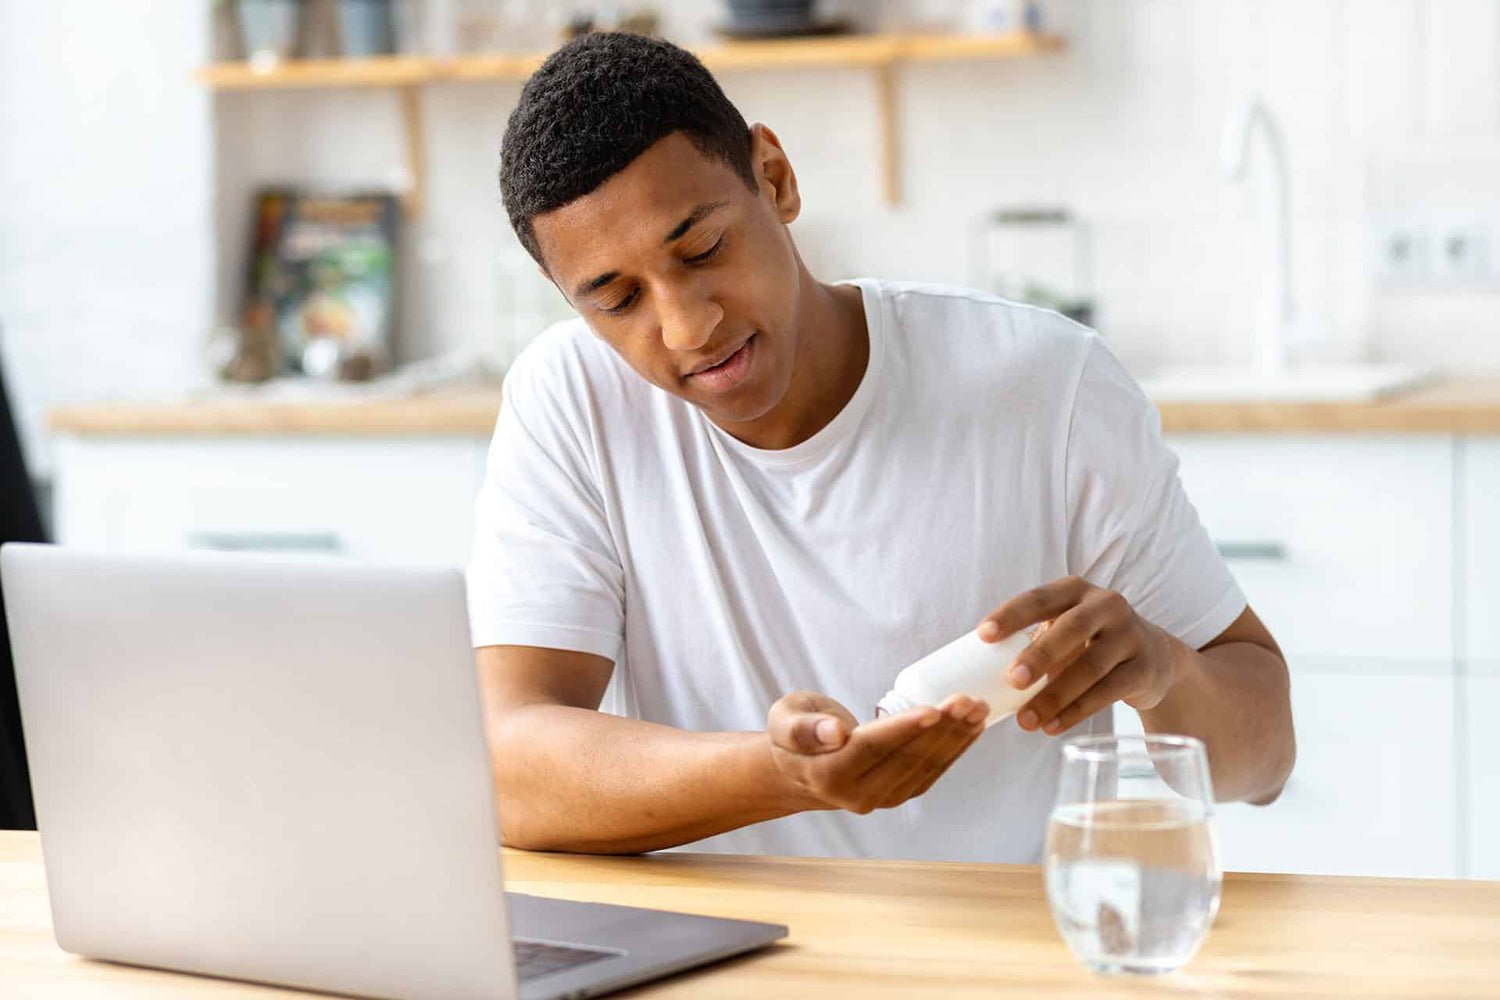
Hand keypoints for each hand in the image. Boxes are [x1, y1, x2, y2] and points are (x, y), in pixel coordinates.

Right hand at [766, 691, 987, 814]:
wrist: (800, 769)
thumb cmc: (792, 735)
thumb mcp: (784, 720)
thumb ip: (803, 728)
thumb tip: (834, 732)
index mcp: (827, 774)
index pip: (873, 748)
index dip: (904, 728)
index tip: (933, 708)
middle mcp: (858, 795)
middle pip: (906, 758)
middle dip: (942, 728)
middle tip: (967, 699)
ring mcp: (882, 799)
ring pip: (925, 766)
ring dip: (956, 737)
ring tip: (978, 708)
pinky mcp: (899, 794)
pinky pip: (932, 771)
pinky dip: (955, 748)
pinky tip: (973, 726)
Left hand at [979, 576, 1184, 735]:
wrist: (1155, 658)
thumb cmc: (1090, 642)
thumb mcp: (1066, 629)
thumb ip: (1033, 642)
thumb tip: (980, 676)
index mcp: (1075, 590)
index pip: (1039, 598)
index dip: (1011, 615)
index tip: (983, 635)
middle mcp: (1106, 605)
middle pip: (1071, 628)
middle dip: (1039, 655)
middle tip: (1011, 680)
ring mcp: (1130, 635)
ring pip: (1090, 666)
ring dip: (1055, 696)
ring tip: (1026, 721)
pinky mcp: (1144, 668)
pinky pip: (1107, 692)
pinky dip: (1077, 711)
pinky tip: (1053, 726)